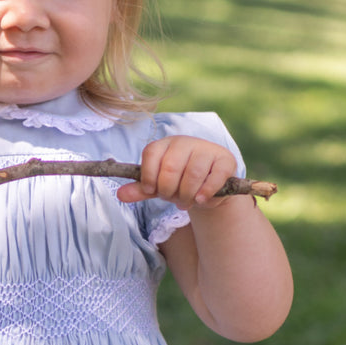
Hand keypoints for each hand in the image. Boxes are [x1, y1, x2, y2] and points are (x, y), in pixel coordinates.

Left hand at [116, 136, 237, 211]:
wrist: (210, 187)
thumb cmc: (180, 182)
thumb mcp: (158, 187)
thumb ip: (141, 189)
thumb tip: (120, 195)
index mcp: (165, 144)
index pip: (151, 154)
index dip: (149, 177)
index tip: (152, 190)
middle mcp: (185, 142)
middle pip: (171, 168)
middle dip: (169, 191)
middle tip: (173, 199)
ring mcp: (206, 149)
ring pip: (192, 175)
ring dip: (187, 196)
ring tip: (187, 202)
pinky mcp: (225, 160)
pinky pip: (214, 177)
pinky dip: (206, 193)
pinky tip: (201, 200)